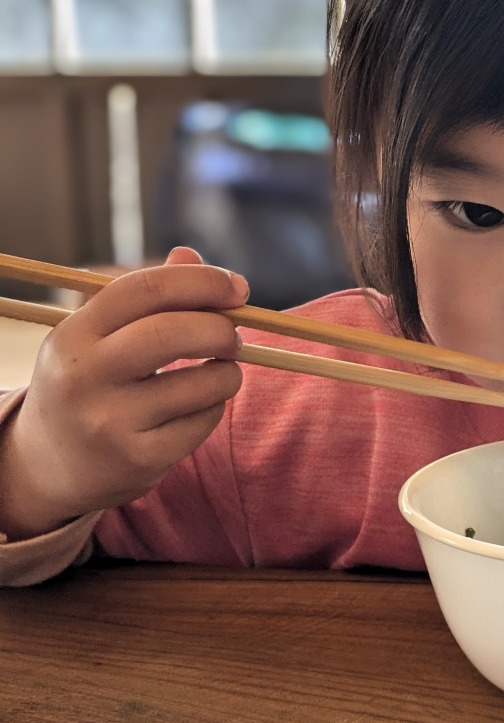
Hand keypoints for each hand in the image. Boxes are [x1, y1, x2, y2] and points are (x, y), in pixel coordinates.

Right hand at [0, 247, 248, 537]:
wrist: (47, 466)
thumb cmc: (88, 384)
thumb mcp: (98, 337)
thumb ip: (145, 296)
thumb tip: (191, 257)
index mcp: (73, 335)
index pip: (145, 290)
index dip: (201, 282)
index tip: (238, 288)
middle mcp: (84, 377)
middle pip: (171, 334)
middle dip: (220, 329)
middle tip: (233, 336)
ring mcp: (108, 422)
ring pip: (199, 384)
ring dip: (228, 373)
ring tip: (223, 372)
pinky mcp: (137, 460)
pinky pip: (201, 423)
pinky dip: (214, 408)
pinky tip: (200, 406)